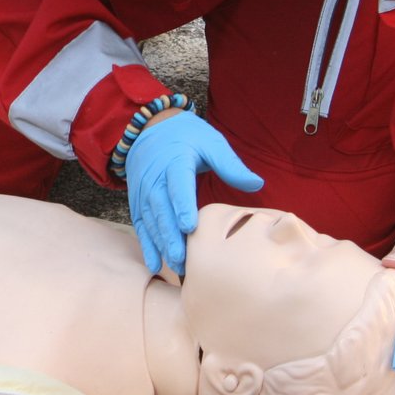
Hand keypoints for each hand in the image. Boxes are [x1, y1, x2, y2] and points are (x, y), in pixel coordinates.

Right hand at [125, 111, 262, 275]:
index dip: (182, 205)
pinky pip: (141, 225)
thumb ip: (230, 164)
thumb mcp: (210, 141)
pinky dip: (147, 245)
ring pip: (151, 221)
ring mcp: (143, 192)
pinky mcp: (138, 202)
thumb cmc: (187, 137)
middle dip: (171, 236)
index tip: (189, 227)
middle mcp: (155, 178)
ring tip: (176, 266)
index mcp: (174, 161)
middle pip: (162, 209)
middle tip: (183, 259)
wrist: (151, 129)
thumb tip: (256, 185)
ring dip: (161, 245)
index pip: (177, 185)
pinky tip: (155, 263)